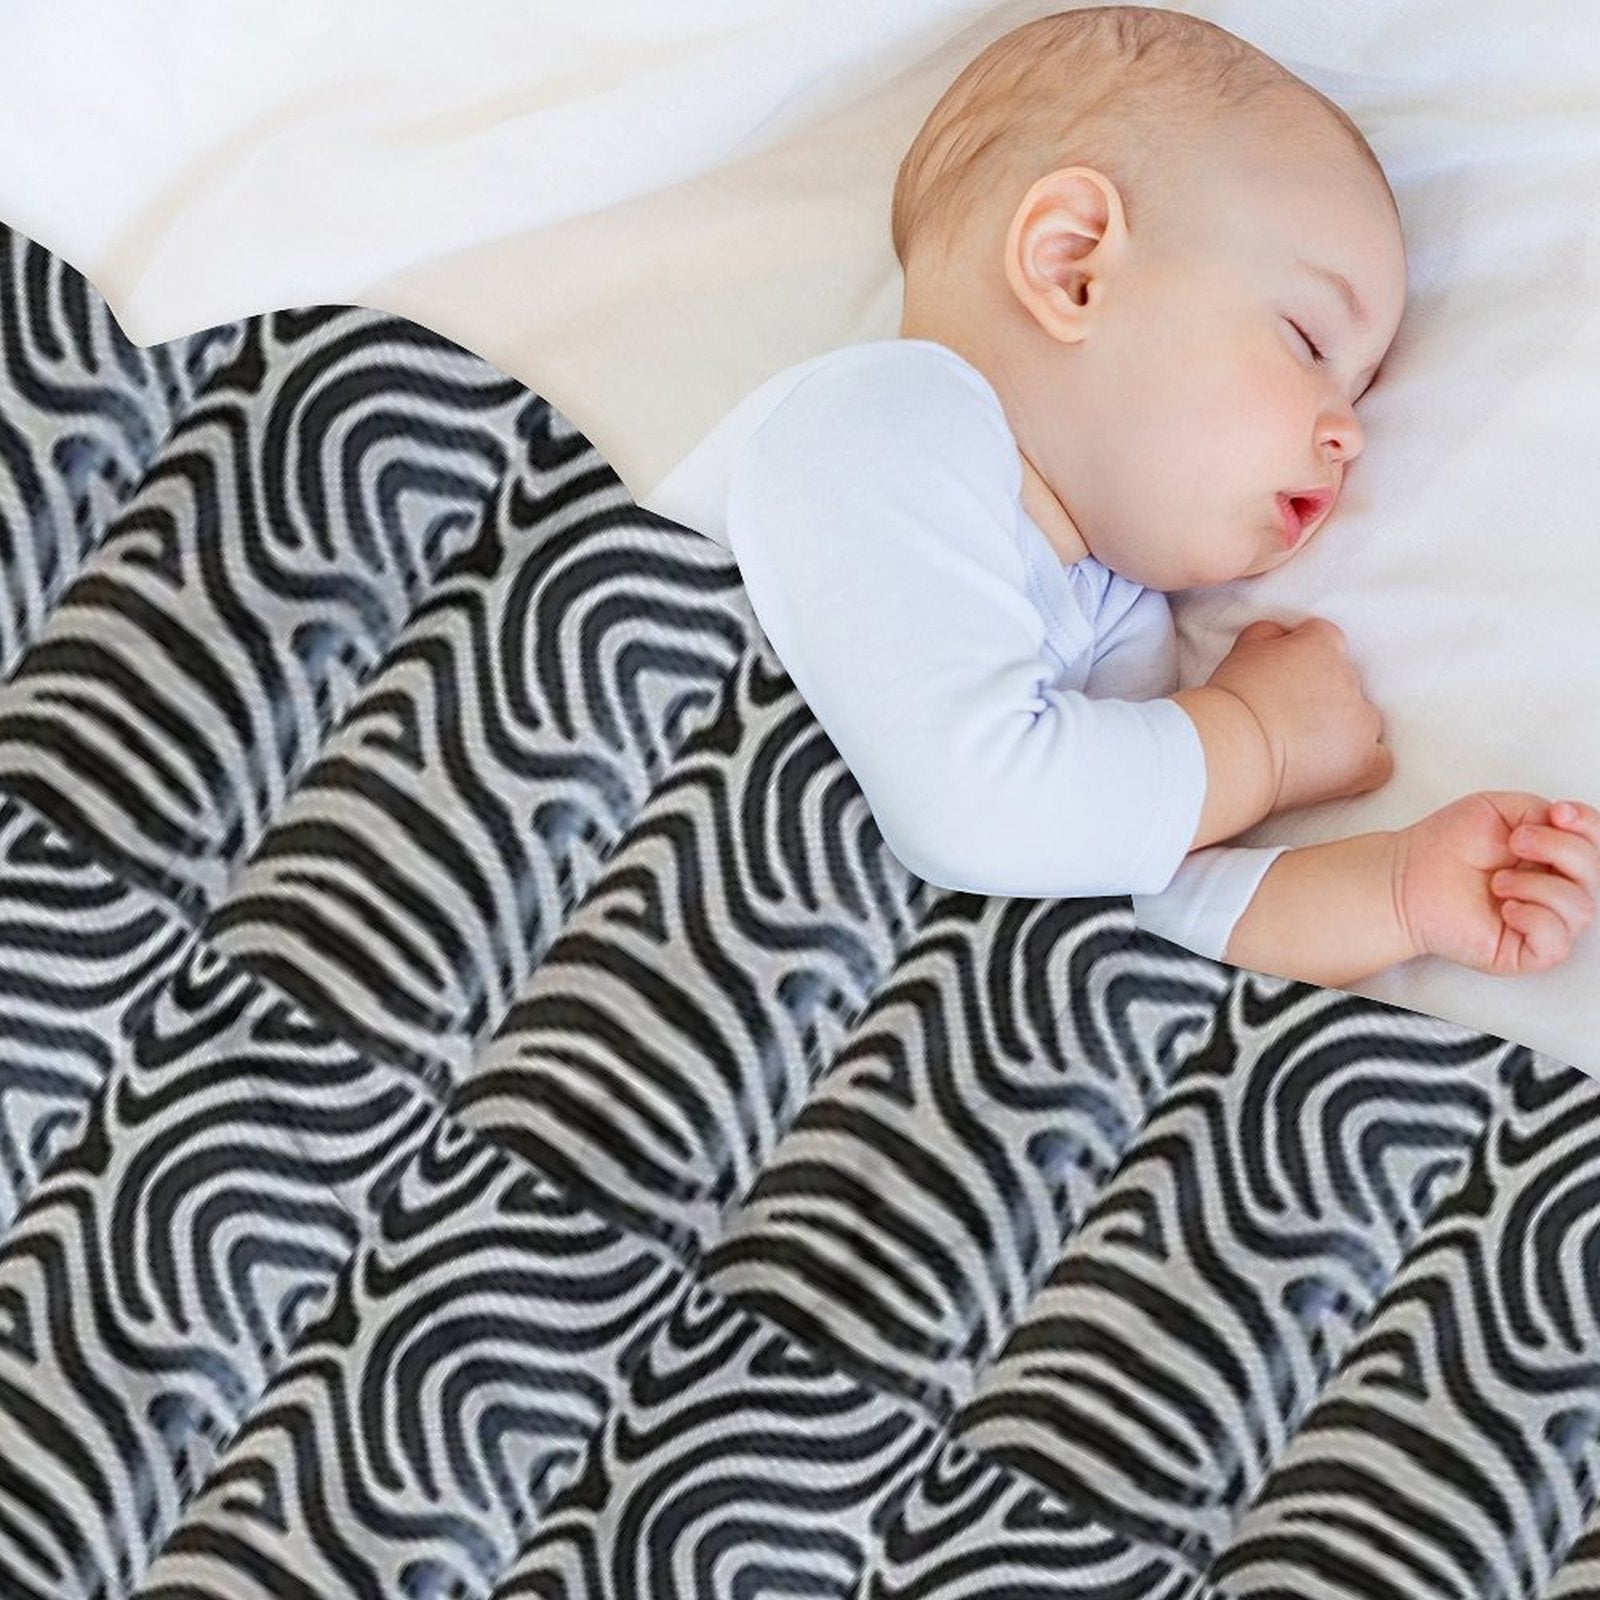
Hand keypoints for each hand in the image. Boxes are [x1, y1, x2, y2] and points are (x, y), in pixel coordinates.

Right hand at [1205, 618, 1390, 814]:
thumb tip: (1282, 636)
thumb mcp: (1243, 649)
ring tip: (1304, 748)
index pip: (1326, 641)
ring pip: (1363, 720)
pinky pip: (1379, 761)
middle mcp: (1349, 678)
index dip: (1304, 660)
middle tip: (1287, 717)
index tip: (1285, 679)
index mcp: (1322, 645)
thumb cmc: (1230, 701)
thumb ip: (1270, 635)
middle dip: (1323, 696)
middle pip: (1346, 682)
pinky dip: (1363, 764)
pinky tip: (1337, 770)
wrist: (1232, 747)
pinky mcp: (1364, 761)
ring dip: (1341, 730)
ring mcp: (1361, 721)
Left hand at [1394, 794, 1599, 974]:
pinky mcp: (1525, 952)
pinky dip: (1535, 919)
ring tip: (1497, 881)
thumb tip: (1568, 824)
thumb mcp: (1498, 810)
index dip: (1589, 826)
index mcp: (1554, 857)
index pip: (1597, 845)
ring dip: (1537, 885)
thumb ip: (1541, 811)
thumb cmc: (1445, 846)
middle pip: (1596, 873)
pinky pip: (1557, 943)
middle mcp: (1555, 890)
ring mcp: (1543, 922)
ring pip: (1582, 908)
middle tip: (1515, 842)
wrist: (1405, 878)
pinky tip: (1506, 908)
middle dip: (1560, 849)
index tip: (1558, 813)